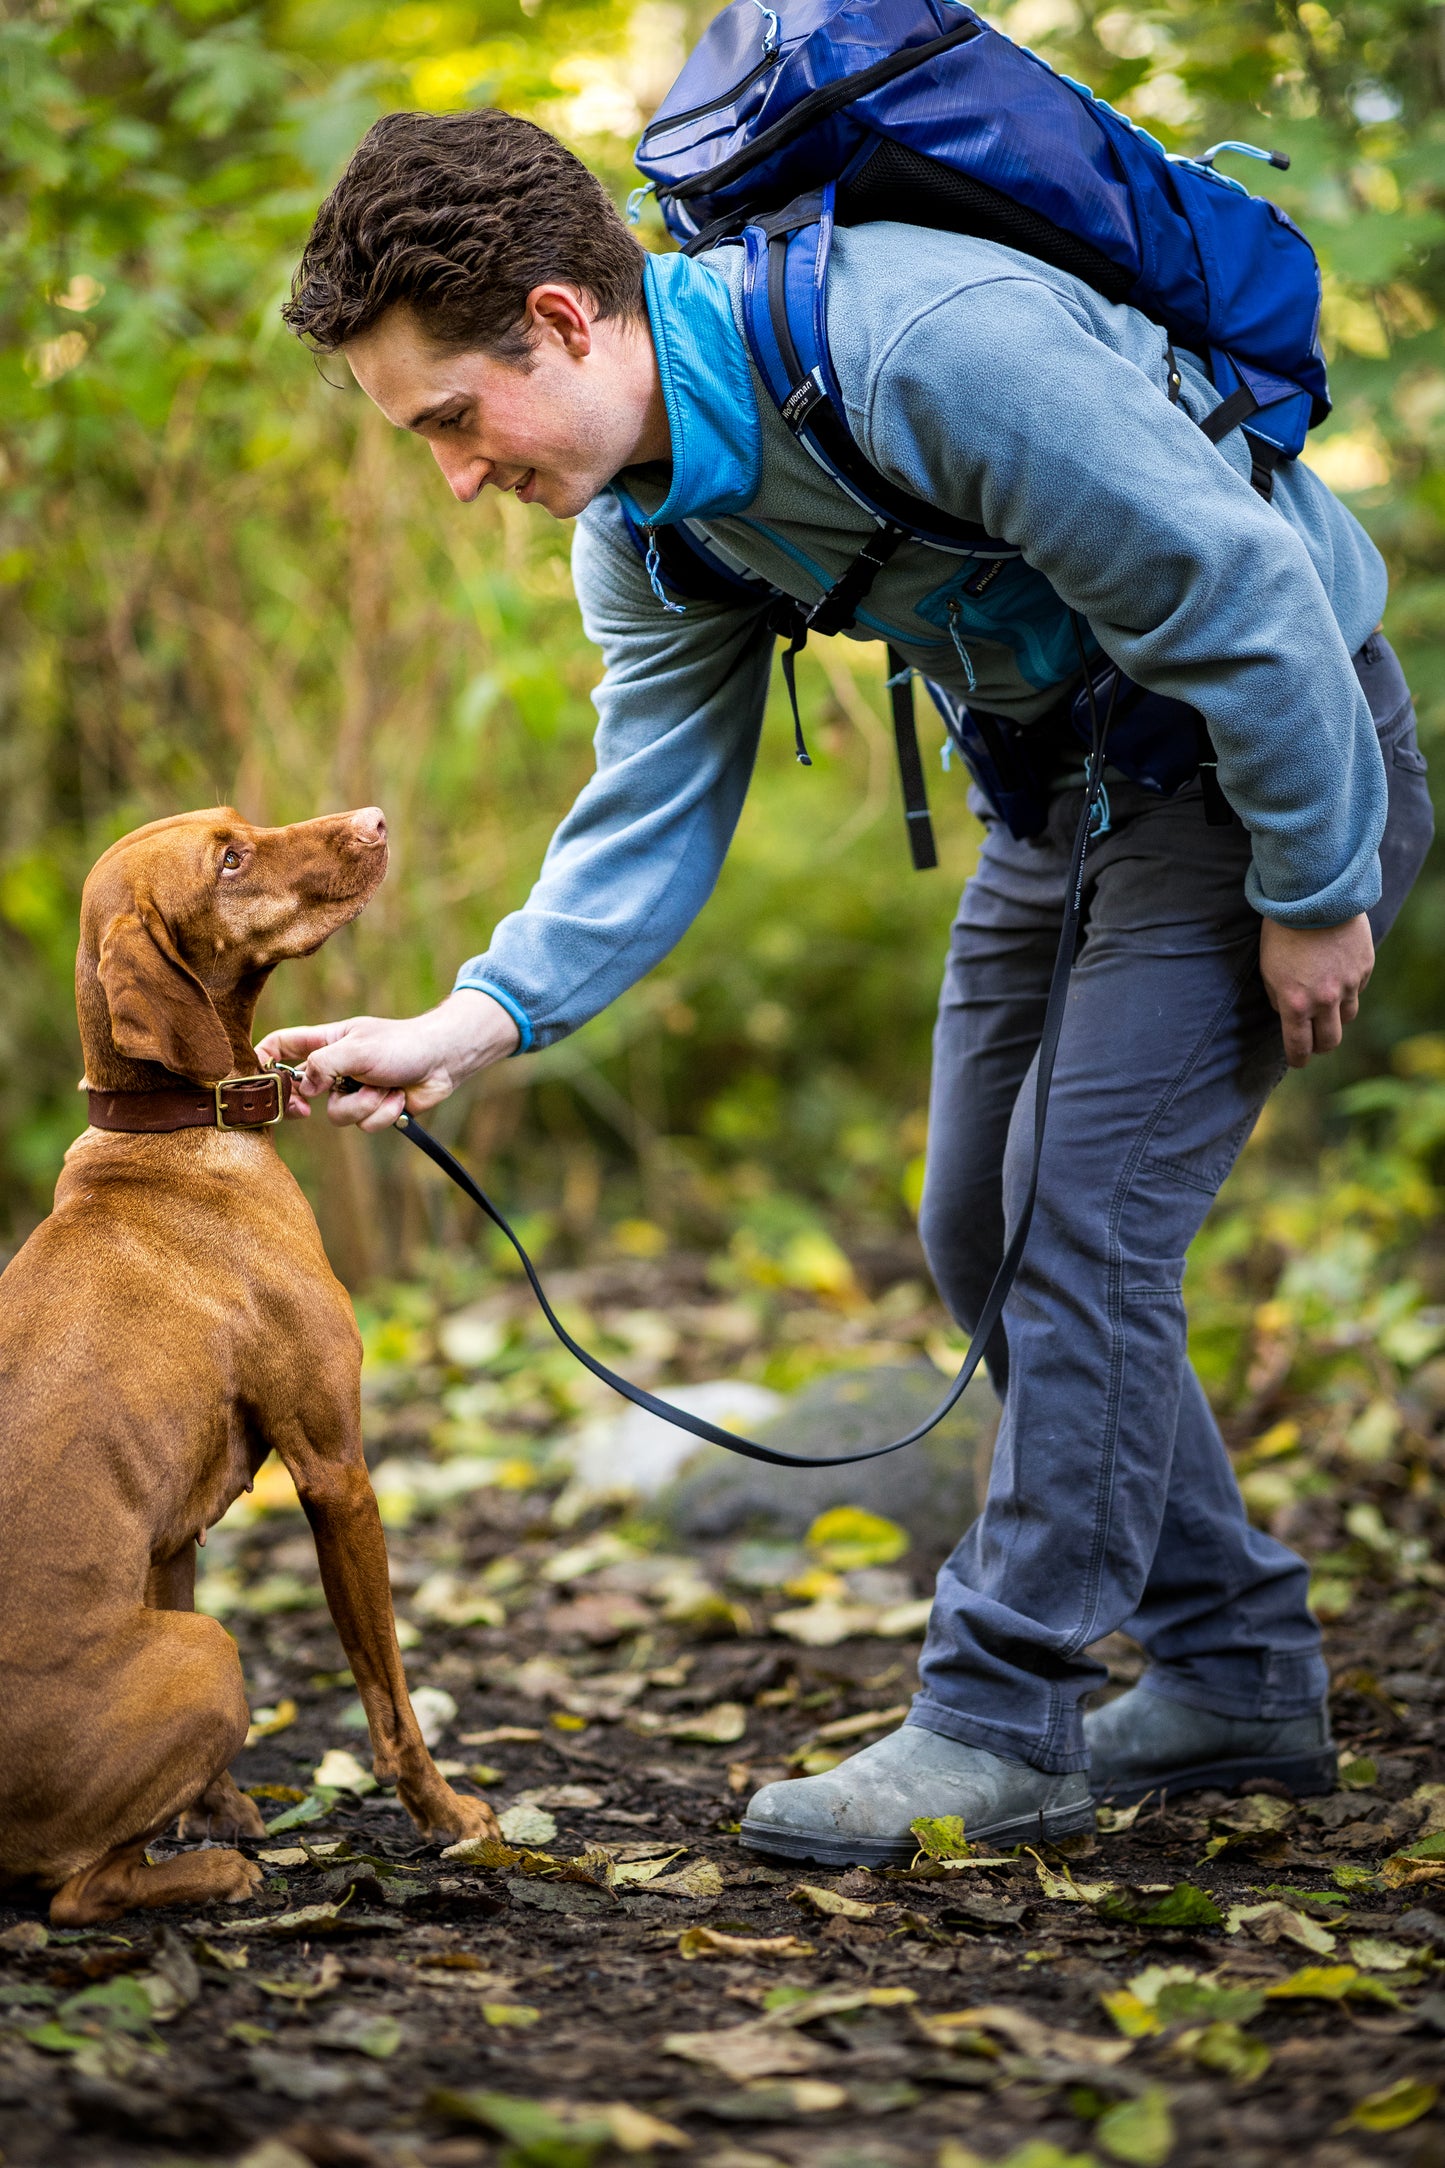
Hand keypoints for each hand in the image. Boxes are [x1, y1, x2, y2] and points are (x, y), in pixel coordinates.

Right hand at [256, 988, 520, 1132]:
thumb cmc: (401, 1044)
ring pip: (337, 1115)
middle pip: (299, 1092)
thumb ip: (323, 1064)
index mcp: (325, 1043)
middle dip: (303, 1104)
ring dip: (364, 1104)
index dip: (263, 1060)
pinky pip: (365, 1124)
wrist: (443, 1060)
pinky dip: (383, 1113)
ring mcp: (354, 1090)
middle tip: (304, 1109)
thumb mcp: (356, 1049)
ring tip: (384, 1088)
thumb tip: (303, 1089)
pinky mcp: (374, 1109)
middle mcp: (335, 1068)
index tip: (254, 1080)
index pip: (282, 1045)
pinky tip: (399, 1098)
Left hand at [1259, 913, 1373, 1068]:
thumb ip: (1280, 1000)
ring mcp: (1349, 984)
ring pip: (1347, 1017)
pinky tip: (1335, 974)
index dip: (1298, 1059)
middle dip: (1320, 1045)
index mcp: (1296, 1003)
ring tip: (1325, 1006)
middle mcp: (1325, 999)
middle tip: (1314, 1041)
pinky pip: (1358, 990)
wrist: (1313, 897)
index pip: (1299, 1047)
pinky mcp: (1364, 968)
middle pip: (1330, 1041)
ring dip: (1335, 1017)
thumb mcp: (1268, 971)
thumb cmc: (1281, 933)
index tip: (1298, 1060)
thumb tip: (1289, 1018)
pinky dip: (1347, 989)